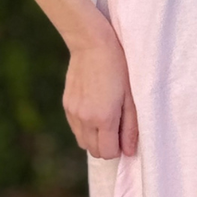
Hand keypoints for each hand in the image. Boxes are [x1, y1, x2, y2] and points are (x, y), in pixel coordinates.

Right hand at [63, 27, 138, 158]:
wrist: (91, 44)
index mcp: (103, 118)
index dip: (118, 148)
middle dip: (106, 146)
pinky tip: (94, 110)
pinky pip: (75, 129)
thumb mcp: (131, 97)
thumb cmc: (118, 68)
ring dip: (95, 138)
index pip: (107, 153)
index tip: (123, 135)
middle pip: (94, 151)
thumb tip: (128, 152)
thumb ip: (130, 127)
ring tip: (105, 119)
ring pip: (83, 142)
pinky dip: (85, 128)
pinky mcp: (66, 105)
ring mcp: (73, 112)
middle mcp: (85, 119)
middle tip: (116, 127)